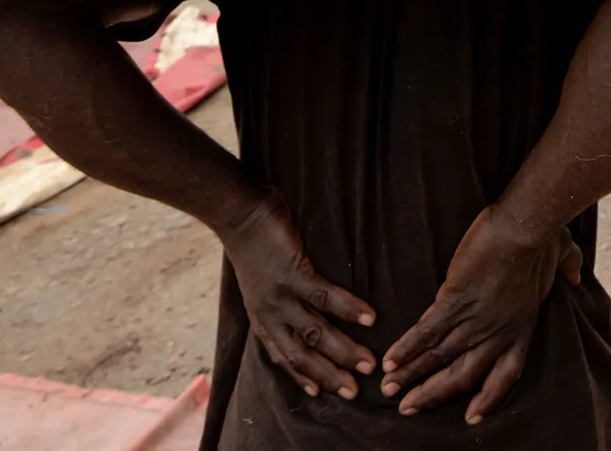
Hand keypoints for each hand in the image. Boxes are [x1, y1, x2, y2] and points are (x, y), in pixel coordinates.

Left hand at [220, 190, 377, 399]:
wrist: (240, 216)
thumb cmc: (256, 250)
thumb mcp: (261, 288)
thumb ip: (280, 308)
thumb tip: (306, 321)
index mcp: (263, 321)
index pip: (284, 359)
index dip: (304, 378)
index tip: (324, 393)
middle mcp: (270, 315)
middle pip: (302, 355)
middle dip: (330, 375)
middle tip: (356, 390)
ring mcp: (280, 296)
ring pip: (316, 332)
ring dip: (344, 350)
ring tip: (369, 362)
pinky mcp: (292, 273)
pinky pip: (324, 297)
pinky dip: (348, 309)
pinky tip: (369, 317)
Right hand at [381, 206, 582, 422]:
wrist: (524, 227)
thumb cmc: (544, 238)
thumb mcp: (564, 257)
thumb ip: (569, 268)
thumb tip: (576, 274)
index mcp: (522, 327)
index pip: (505, 375)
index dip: (488, 398)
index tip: (471, 416)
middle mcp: (497, 332)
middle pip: (463, 376)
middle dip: (434, 394)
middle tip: (410, 408)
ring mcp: (475, 319)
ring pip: (440, 358)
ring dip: (413, 375)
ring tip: (390, 389)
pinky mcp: (454, 301)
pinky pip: (426, 332)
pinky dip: (407, 348)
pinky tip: (390, 360)